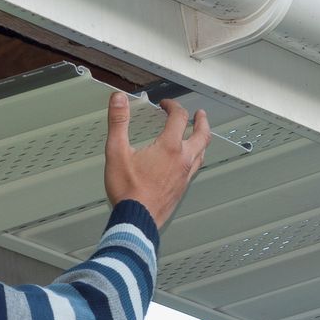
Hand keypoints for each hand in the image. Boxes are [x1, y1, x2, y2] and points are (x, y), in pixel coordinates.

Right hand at [103, 92, 209, 227]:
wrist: (136, 219)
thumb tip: (119, 100)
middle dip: (201, 121)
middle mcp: (182, 159)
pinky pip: (196, 168)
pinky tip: (189, 161)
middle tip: (200, 115)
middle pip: (202, 134)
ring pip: (202, 152)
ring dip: (202, 139)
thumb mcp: (117, 152)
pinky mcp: (182, 188)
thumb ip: (118, 122)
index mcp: (169, 147)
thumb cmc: (128, 191)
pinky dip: (196, 157)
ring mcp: (185, 175)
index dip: (173, 106)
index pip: (179, 117)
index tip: (166, 105)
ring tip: (199, 135)